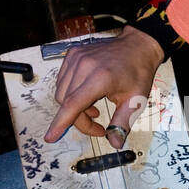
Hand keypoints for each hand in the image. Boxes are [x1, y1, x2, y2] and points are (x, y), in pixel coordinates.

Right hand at [44, 25, 162, 146]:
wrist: (137, 46)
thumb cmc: (138, 71)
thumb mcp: (135, 100)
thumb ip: (122, 123)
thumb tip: (115, 143)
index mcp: (101, 77)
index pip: (73, 103)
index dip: (60, 122)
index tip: (50, 137)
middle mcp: (84, 66)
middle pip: (67, 102)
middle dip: (78, 120)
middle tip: (96, 126)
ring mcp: (76, 58)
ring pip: (62, 93)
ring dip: (73, 108)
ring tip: (93, 109)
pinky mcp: (72, 55)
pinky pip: (62, 81)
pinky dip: (70, 94)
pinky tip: (86, 96)